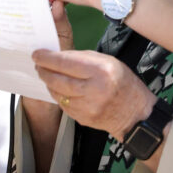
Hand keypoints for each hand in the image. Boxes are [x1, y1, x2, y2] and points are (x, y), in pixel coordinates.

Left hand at [32, 49, 156, 140]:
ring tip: (46, 74)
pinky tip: (58, 89)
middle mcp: (94, 89)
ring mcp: (87, 106)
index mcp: (101, 70)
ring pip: (58, 93)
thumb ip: (84, 58)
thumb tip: (60, 56)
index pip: (67, 62)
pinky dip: (58, 95)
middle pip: (58, 79)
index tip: (37, 54)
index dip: (48, 58)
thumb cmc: (123, 83)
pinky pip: (63, 105)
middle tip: (38, 64)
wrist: (135, 113)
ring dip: (49, 83)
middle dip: (44, 70)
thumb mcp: (109, 62)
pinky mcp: (83, 118)